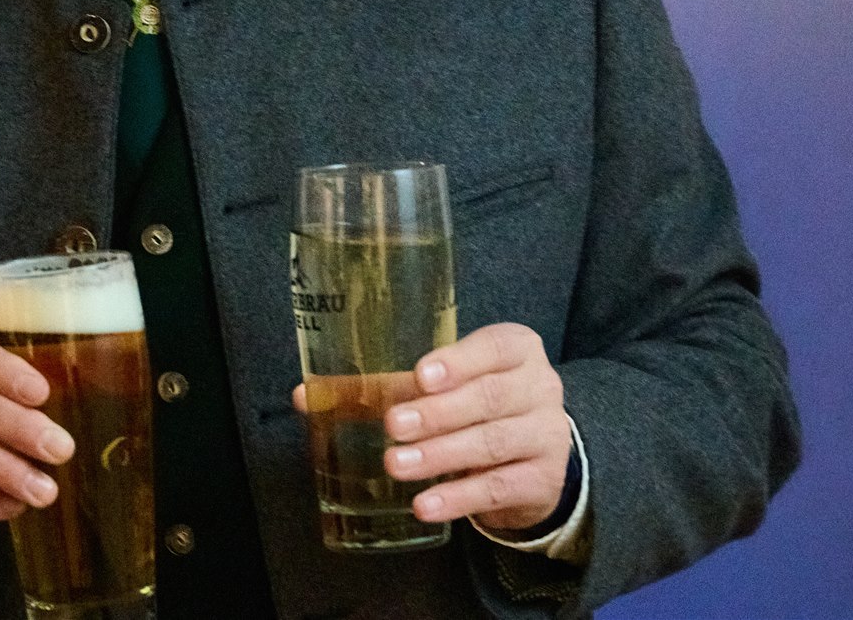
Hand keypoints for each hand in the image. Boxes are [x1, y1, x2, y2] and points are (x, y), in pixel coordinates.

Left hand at [293, 322, 569, 533]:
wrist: (537, 454)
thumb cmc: (478, 404)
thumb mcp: (445, 386)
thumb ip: (383, 386)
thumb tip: (307, 396)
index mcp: (516, 350)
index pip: (495, 347)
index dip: (459, 361)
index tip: (420, 376)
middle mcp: (539, 388)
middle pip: (490, 398)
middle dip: (438, 413)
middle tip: (393, 424)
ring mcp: (545, 436)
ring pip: (492, 443)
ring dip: (441, 455)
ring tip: (397, 464)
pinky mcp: (541, 481)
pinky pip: (497, 489)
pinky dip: (458, 498)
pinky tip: (424, 504)